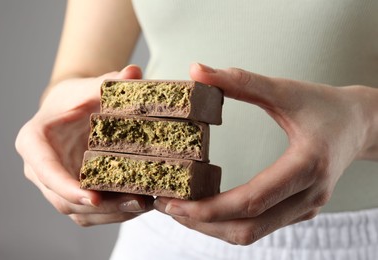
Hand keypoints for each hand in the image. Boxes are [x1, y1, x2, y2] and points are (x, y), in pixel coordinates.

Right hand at [16, 65, 153, 225]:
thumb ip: (111, 81)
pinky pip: (89, 213)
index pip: (45, 169)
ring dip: (110, 214)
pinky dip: (113, 213)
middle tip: (135, 202)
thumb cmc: (76, 98)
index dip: (66, 186)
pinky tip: (139, 205)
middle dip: (100, 206)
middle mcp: (40, 169)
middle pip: (62, 199)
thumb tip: (134, 73)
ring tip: (143, 205)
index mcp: (35, 141)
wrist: (71, 110)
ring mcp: (55, 184)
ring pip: (77, 211)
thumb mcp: (90, 86)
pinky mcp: (71, 192)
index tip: (93, 198)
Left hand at [154, 63, 375, 244]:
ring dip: (212, 227)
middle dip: (202, 223)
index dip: (208, 208)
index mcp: (307, 166)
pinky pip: (260, 226)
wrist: (361, 124)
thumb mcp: (286, 90)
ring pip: (251, 233)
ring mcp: (305, 207)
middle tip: (167, 207)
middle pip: (247, 228)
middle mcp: (308, 196)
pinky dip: (229, 222)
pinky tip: (208, 207)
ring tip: (181, 210)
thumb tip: (197, 71)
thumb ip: (242, 81)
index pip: (251, 201)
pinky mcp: (300, 209)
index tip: (173, 203)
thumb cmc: (326, 106)